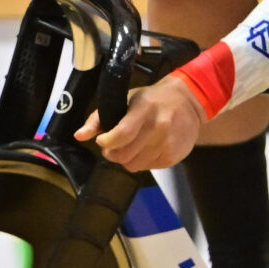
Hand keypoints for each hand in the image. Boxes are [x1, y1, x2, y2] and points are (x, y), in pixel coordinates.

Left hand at [77, 78, 203, 173]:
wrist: (188, 103)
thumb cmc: (152, 100)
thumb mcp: (126, 100)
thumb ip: (99, 118)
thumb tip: (79, 135)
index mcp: (144, 110)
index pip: (122, 134)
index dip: (107, 142)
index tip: (102, 140)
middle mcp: (158, 127)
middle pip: (125, 155)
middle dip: (113, 153)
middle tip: (113, 146)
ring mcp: (168, 143)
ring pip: (134, 165)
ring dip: (127, 159)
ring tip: (131, 146)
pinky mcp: (174, 156)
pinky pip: (148, 168)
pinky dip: (142, 161)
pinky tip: (147, 148)